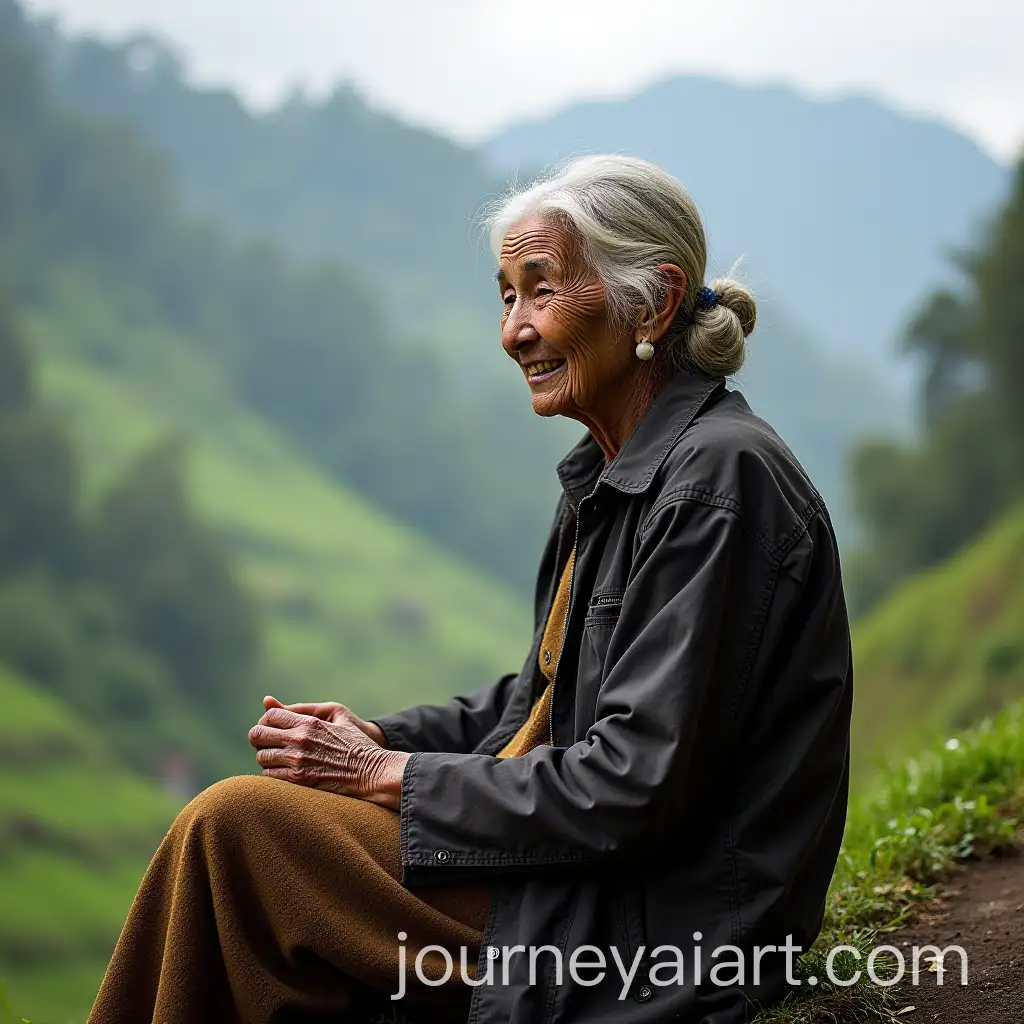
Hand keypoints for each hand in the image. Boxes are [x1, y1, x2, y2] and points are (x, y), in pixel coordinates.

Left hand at [248, 696, 407, 808]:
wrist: (371, 772)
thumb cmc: (356, 741)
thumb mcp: (336, 715)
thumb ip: (301, 708)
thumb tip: (267, 700)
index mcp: (309, 722)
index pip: (270, 716)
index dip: (268, 721)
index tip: (273, 728)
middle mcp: (300, 740)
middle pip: (257, 735)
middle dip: (259, 738)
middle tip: (267, 743)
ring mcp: (298, 761)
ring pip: (261, 757)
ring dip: (266, 757)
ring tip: (277, 758)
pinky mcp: (299, 780)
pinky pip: (270, 776)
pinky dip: (272, 773)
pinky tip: (284, 771)